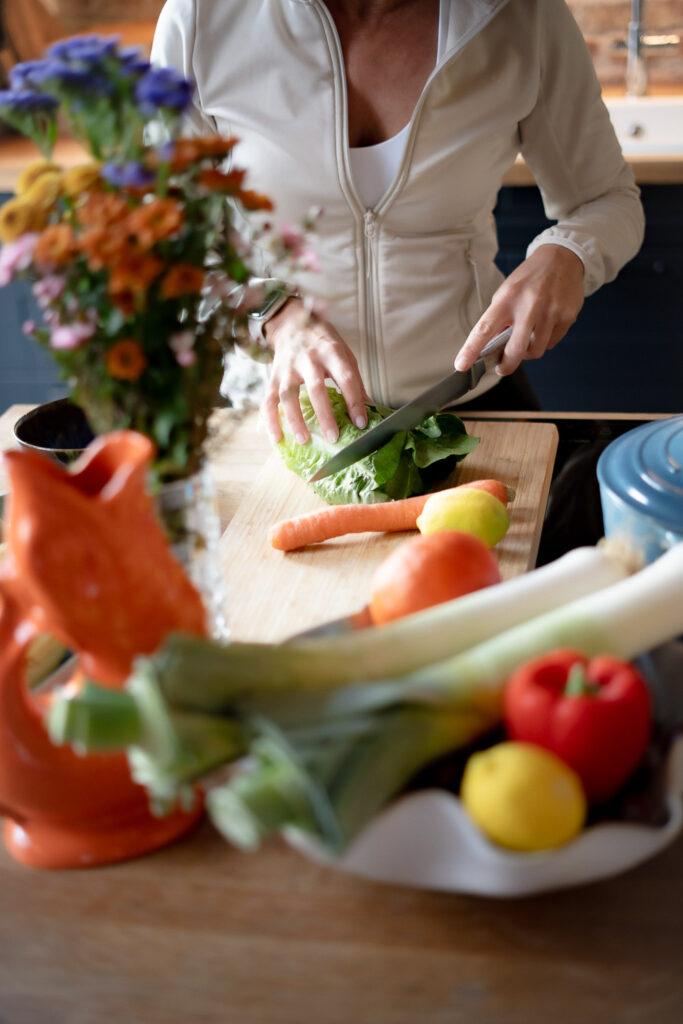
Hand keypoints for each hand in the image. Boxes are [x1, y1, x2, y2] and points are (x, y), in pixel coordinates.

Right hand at [261, 299, 370, 443]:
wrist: (292, 322)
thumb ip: (355, 381)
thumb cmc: (323, 342)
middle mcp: (308, 359)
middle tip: (333, 438)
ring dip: (295, 420)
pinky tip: (276, 438)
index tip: (361, 423)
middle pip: (316, 388)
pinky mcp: (273, 377)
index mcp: (331, 352)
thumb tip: (370, 408)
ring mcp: (287, 368)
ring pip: (288, 395)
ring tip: (304, 440)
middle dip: (324, 414)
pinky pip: (268, 400)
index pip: (345, 378)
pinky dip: (270, 420)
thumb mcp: (344, 354)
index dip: (354, 401)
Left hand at [454, 244, 584, 374]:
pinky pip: (551, 344)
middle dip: (507, 365)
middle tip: (502, 367)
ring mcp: (550, 313)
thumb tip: (490, 346)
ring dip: (527, 352)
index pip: (484, 329)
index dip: (471, 350)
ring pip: (535, 352)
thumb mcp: (507, 291)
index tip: (462, 365)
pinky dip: (544, 342)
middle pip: (515, 351)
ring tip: (526, 339)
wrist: (562, 258)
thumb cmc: (530, 278)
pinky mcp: (566, 317)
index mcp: (507, 298)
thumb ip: (499, 318)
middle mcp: (529, 306)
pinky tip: (543, 328)